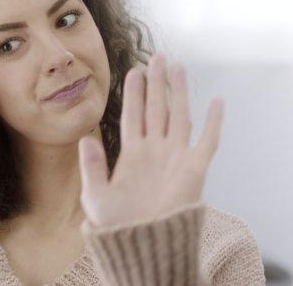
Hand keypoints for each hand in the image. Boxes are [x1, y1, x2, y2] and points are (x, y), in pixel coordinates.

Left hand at [78, 53, 222, 226]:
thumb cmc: (117, 224)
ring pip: (179, 116)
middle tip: (157, 56)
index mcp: (131, 154)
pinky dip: (213, 122)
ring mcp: (175, 158)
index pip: (133, 115)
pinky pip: (207, 142)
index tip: (133, 71)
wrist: (142, 245)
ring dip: (179, 92)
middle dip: (157, 83)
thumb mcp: (95, 194)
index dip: (134, 93)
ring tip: (178, 67)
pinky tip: (215, 101)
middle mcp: (154, 150)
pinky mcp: (194, 170)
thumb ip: (91, 165)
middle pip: (157, 108)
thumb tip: (85, 137)